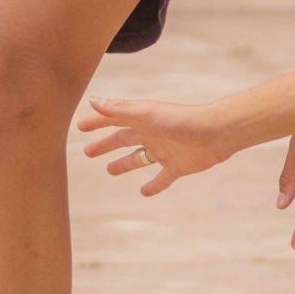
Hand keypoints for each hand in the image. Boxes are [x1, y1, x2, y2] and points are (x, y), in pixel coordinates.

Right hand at [77, 97, 235, 196]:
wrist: (214, 133)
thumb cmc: (179, 120)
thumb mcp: (146, 114)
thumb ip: (119, 109)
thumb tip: (92, 101)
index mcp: (142, 119)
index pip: (114, 119)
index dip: (97, 122)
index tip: (80, 127)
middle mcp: (151, 133)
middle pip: (123, 139)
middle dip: (105, 144)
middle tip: (87, 152)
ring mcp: (164, 151)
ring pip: (138, 158)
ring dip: (124, 164)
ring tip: (110, 170)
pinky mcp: (176, 167)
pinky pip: (161, 179)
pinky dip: (153, 186)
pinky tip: (143, 192)